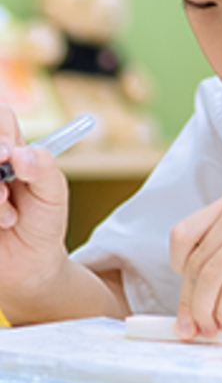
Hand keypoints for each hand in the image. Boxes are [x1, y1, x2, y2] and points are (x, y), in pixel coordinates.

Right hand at [0, 106, 70, 320]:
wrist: (29, 266)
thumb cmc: (43, 222)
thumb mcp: (54, 193)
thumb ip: (44, 168)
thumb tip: (22, 154)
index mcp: (11, 150)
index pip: (1, 117)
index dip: (0, 131)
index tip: (9, 153)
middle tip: (5, 191)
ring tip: (9, 216)